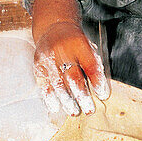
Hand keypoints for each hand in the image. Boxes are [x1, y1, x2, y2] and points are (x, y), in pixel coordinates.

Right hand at [32, 0, 109, 115]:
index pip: (90, 65)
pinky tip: (55, 107)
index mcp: (79, 44)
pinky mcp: (38, 66)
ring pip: (58, 84)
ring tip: (74, 112)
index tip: (103, 95)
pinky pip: (44, 84)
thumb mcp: (88, 46)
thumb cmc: (75, 43)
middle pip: (73, 77)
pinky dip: (49, 97)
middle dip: (82, 96)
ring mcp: (48, 59)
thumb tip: (100, 90)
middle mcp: (62, 51)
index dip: (97, 81)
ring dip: (67, 101)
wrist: (53, 28)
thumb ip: (93, 64)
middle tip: (89, 110)